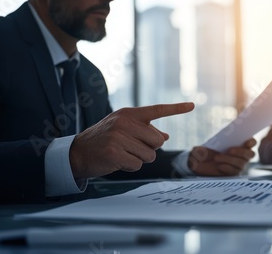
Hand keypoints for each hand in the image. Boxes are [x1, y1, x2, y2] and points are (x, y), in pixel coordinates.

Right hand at [69, 103, 194, 178]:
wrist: (78, 152)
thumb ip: (145, 131)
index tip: (193, 106)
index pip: (157, 110)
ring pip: (149, 155)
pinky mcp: (114, 153)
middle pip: (157, 141)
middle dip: (149, 149)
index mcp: (130, 114)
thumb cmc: (105, 140)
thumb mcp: (124, 130)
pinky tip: (118, 161)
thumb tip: (165, 136)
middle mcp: (125, 122)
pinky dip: (130, 167)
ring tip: (123, 154)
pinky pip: (137, 165)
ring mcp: (118, 137)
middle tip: (132, 148)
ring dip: (139, 159)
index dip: (176, 109)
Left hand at [188, 138, 256, 175]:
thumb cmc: (203, 153)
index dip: (252, 142)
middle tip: (230, 150)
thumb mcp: (202, 148)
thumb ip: (205, 147)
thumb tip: (204, 150)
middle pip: (249, 154)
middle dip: (241, 152)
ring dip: (230, 160)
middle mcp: (241, 156)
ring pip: (241, 163)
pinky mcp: (233, 175)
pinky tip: (220, 166)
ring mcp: (238, 166)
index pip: (251, 143)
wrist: (198, 166)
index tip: (248, 141)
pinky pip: (235, 172)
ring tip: (217, 158)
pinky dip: (228, 168)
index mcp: (238, 145)